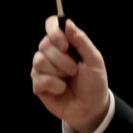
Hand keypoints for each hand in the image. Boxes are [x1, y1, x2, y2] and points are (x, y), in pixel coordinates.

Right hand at [31, 15, 110, 132]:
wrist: (91, 108)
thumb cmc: (94, 83)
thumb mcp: (94, 61)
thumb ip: (82, 41)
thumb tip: (68, 23)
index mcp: (65, 43)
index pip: (51, 25)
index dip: (54, 31)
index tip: (65, 45)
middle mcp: (51, 53)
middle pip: (44, 44)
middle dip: (62, 59)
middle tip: (74, 69)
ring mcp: (42, 69)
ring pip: (39, 61)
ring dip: (58, 72)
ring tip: (68, 79)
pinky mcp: (38, 84)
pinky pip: (39, 79)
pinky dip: (55, 85)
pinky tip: (61, 89)